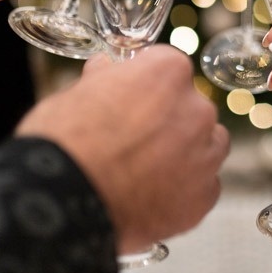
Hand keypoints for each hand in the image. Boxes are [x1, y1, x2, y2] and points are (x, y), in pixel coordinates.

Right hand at [16, 47, 228, 254]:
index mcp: (168, 73)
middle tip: (133, 142)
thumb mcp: (73, 96)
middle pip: (190, 107)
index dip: (145, 85)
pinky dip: (183, 192)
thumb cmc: (64, 143)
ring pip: (207, 146)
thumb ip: (102, 80)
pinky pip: (202, 187)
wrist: (63, 204)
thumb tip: (104, 69)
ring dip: (186, 153)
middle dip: (167, 121)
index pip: (167, 68)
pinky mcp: (203, 197)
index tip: (129, 99)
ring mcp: (205, 155)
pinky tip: (152, 198)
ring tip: (147, 172)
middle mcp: (197, 109)